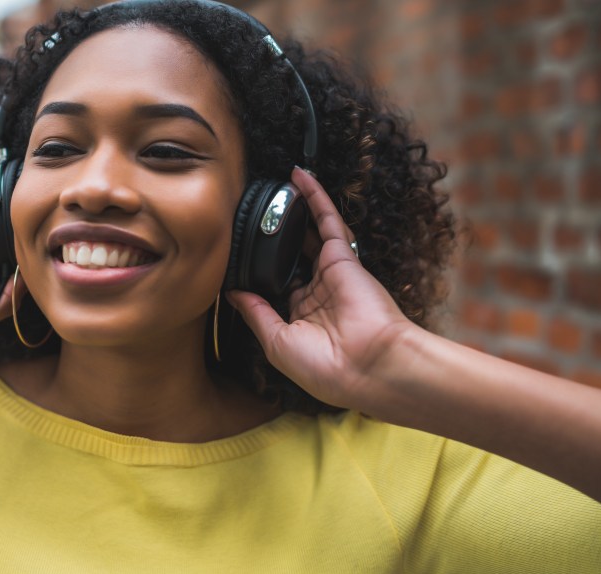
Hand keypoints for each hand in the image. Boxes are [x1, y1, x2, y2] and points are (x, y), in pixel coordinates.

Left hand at [227, 167, 416, 409]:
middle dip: (278, 236)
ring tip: (278, 184)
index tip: (239, 253)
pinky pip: (328, 222)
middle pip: (292, 255)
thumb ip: (255, 312)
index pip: (277, 285)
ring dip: (297, 208)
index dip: (260, 269)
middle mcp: (317, 294)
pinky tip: (300, 177)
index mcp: (301, 317)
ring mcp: (331, 274)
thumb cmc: (325, 367)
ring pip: (310, 233)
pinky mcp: (344, 258)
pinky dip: (315, 198)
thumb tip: (232, 293)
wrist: (368, 367)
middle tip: (257, 212)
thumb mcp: (276, 342)